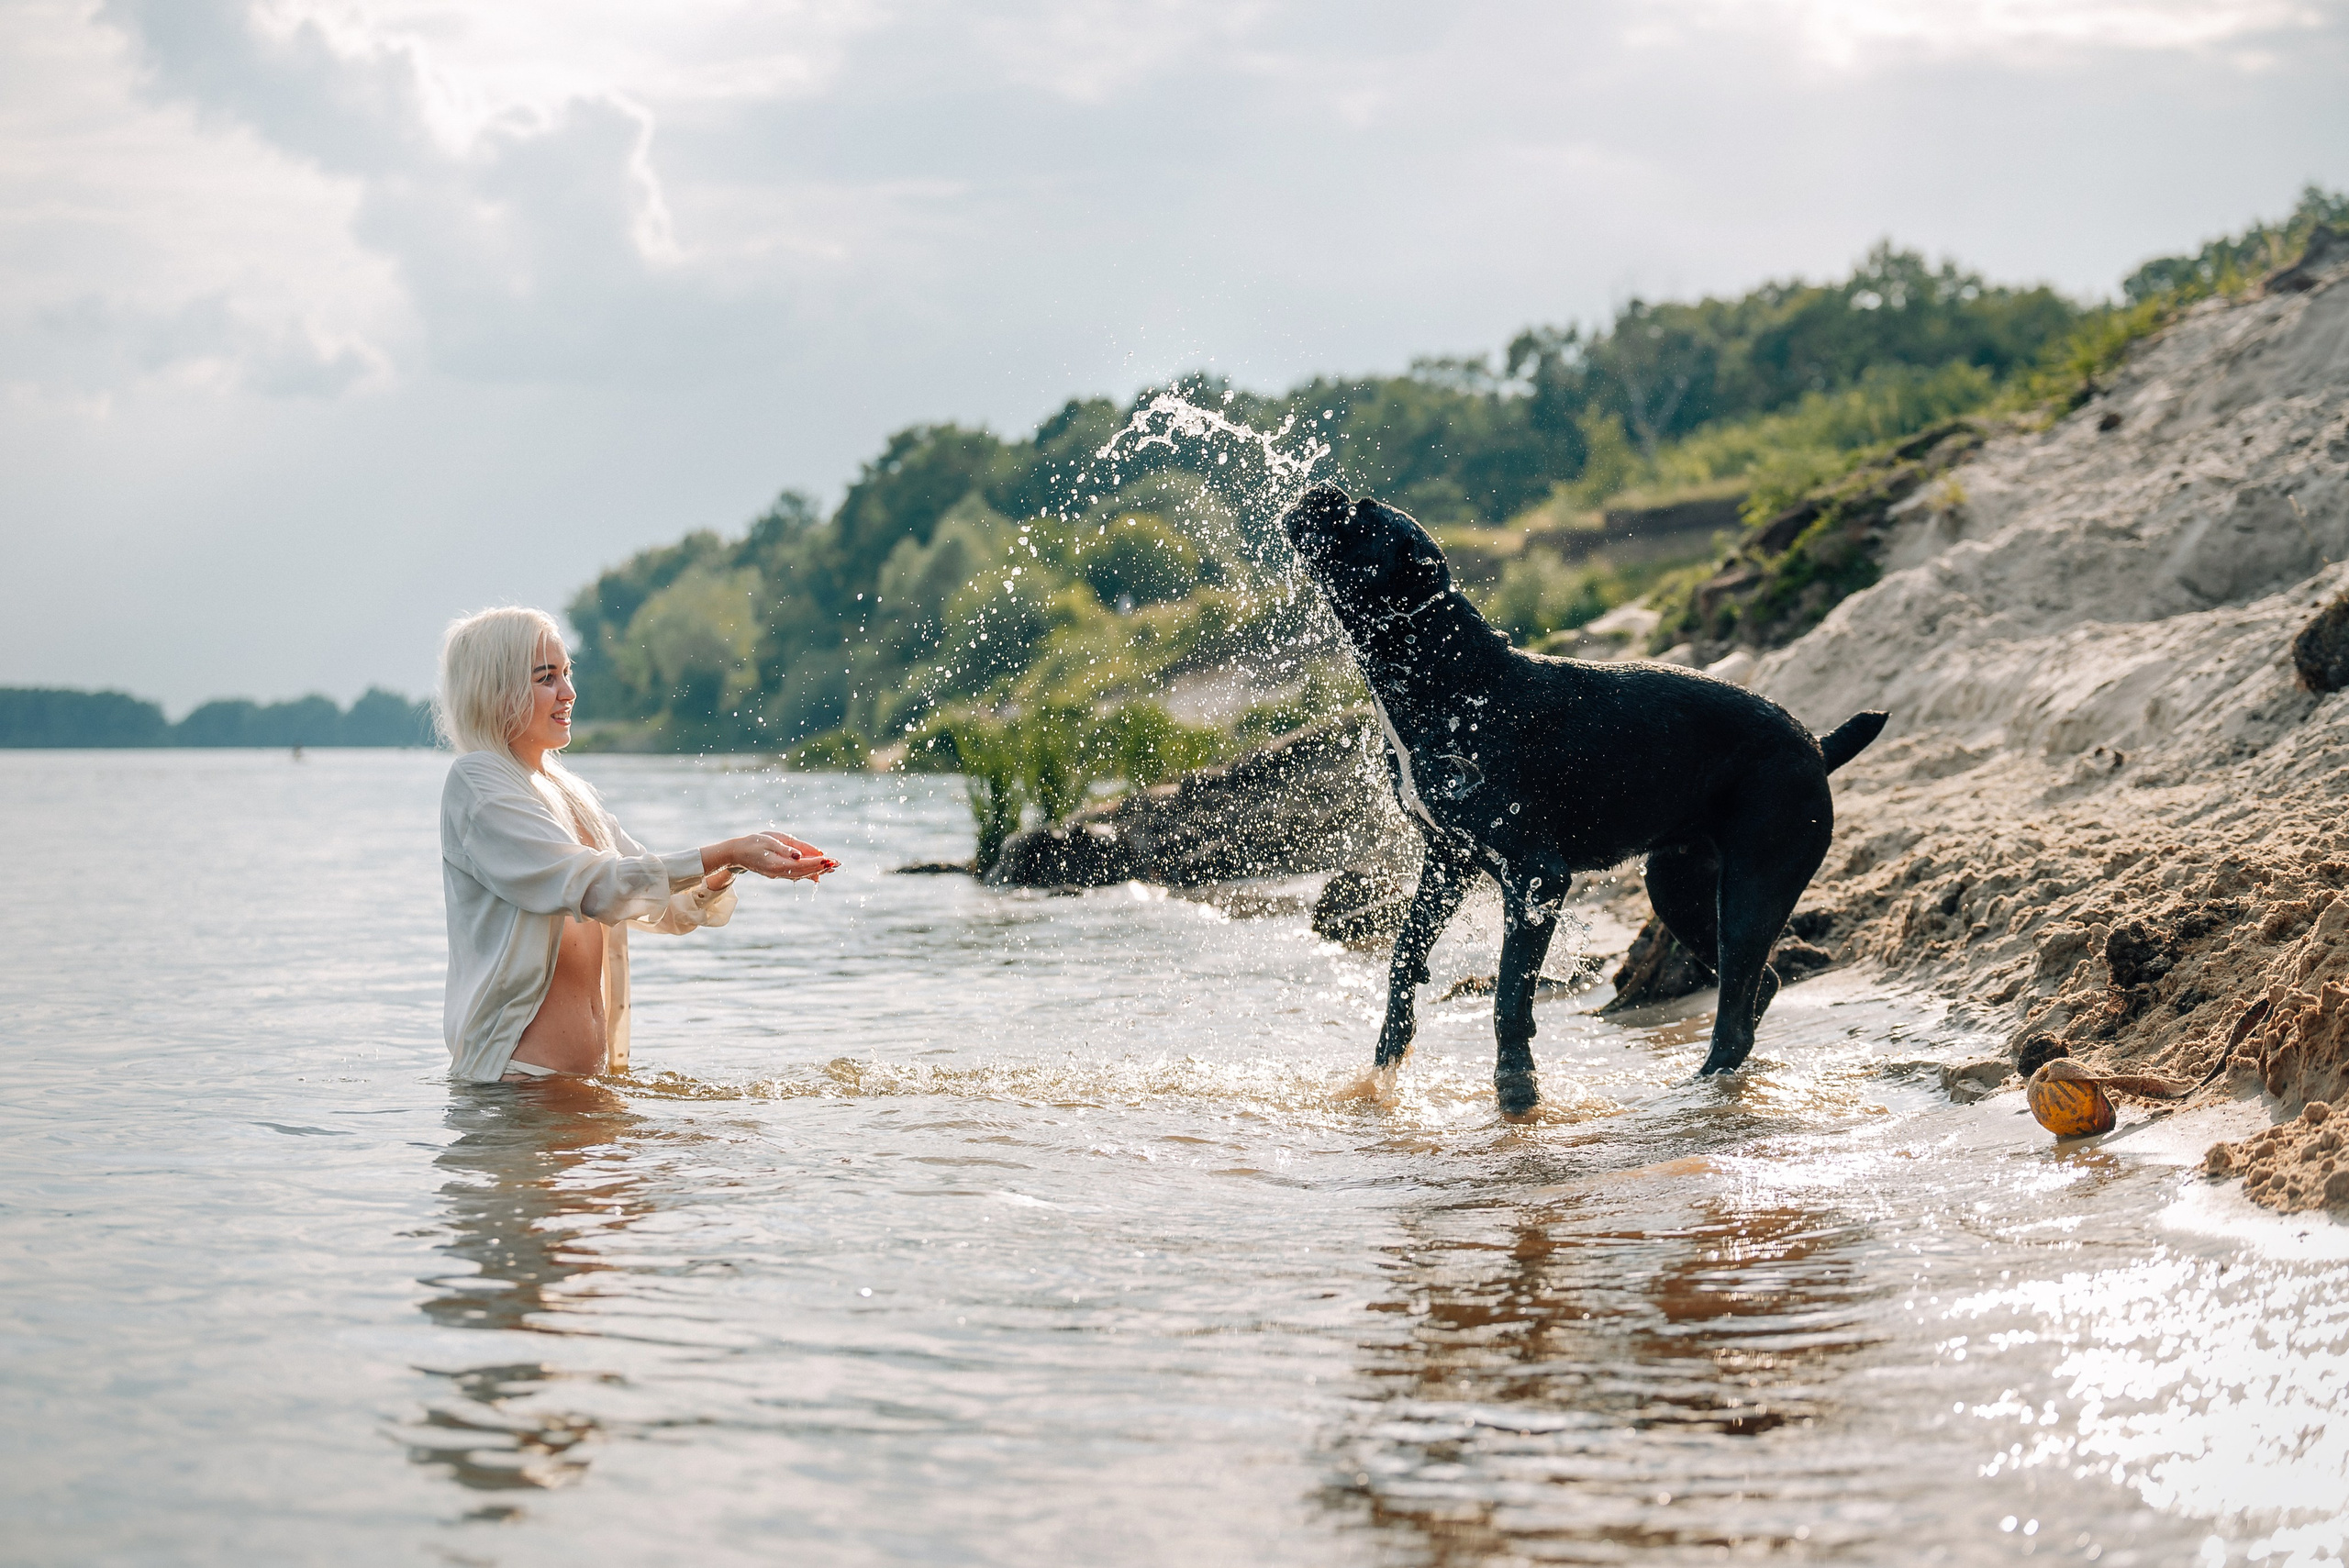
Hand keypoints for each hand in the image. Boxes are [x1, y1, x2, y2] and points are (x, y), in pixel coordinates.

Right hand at [707, 832, 838, 881]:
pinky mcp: (779, 873)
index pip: (801, 865)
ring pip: (802, 874)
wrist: (737, 853)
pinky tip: (820, 874)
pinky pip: (797, 874)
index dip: (816, 863)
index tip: (829, 860)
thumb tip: (799, 856)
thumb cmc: (752, 843)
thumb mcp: (768, 841)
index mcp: (776, 864)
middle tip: (837, 863)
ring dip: (818, 870)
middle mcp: (779, 873)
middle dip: (821, 867)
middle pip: (804, 872)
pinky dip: (809, 873)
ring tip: (833, 867)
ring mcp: (779, 874)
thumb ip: (785, 849)